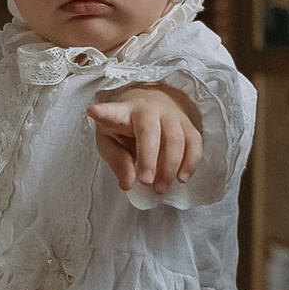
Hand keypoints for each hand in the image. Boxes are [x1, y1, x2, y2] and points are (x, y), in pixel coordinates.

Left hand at [87, 83, 203, 196]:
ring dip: (170, 167)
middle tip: (147, 182)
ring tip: (161, 188)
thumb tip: (129, 184)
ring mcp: (171, 115)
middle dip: (149, 158)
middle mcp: (148, 110)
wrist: (153, 101)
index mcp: (123, 113)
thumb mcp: (111, 141)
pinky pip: (194, 143)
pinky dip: (190, 163)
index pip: (113, 113)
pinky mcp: (188, 123)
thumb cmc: (126, 126)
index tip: (94, 111)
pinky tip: (182, 178)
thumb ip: (117, 162)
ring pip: (176, 139)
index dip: (104, 112)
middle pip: (151, 131)